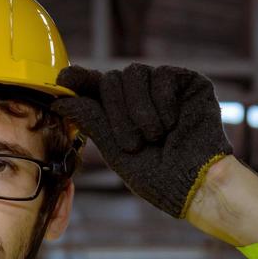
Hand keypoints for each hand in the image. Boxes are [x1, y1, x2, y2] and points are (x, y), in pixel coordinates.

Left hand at [52, 63, 232, 218]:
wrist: (196, 185)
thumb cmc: (158, 177)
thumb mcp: (116, 151)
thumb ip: (92, 121)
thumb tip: (61, 99)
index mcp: (119, 112)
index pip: (93, 85)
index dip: (77, 78)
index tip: (65, 78)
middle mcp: (140, 96)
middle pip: (112, 78)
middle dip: (118, 113)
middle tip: (133, 144)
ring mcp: (164, 87)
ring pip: (135, 73)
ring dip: (141, 110)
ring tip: (156, 137)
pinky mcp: (188, 82)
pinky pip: (163, 75)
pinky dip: (164, 101)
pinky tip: (174, 123)